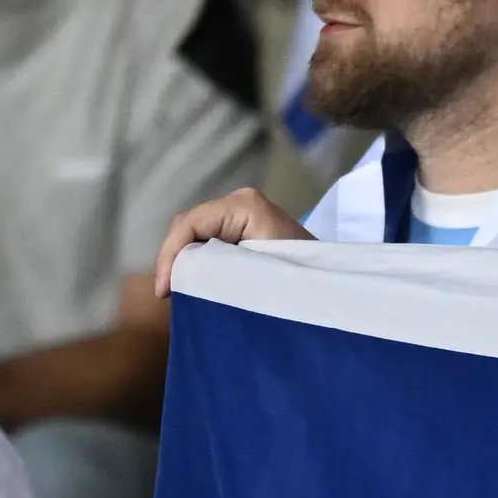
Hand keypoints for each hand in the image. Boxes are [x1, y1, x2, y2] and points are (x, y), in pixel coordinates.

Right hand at [155, 189, 313, 294]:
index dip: (170, 255)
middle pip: (189, 226)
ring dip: (184, 262)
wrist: (334, 286)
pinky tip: (192, 285)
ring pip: (197, 234)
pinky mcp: (245, 229)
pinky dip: (198, 263)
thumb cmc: (300, 281)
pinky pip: (211, 241)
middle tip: (166, 294)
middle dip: (173, 259)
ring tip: (174, 292)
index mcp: (245, 206)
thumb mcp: (254, 277)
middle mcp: (241, 202)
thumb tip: (177, 281)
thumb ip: (214, 272)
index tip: (163, 292)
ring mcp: (243, 214)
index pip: (191, 223)